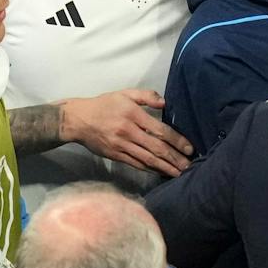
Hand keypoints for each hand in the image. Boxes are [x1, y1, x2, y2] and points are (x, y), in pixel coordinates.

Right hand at [61, 90, 193, 175]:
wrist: (78, 120)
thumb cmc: (104, 105)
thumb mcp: (124, 94)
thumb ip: (146, 96)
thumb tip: (165, 103)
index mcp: (133, 114)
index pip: (160, 130)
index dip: (177, 141)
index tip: (190, 148)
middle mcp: (128, 131)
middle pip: (157, 148)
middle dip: (175, 158)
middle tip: (190, 166)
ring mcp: (121, 145)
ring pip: (148, 159)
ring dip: (166, 167)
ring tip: (179, 173)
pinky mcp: (116, 155)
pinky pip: (136, 164)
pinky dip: (150, 169)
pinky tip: (161, 172)